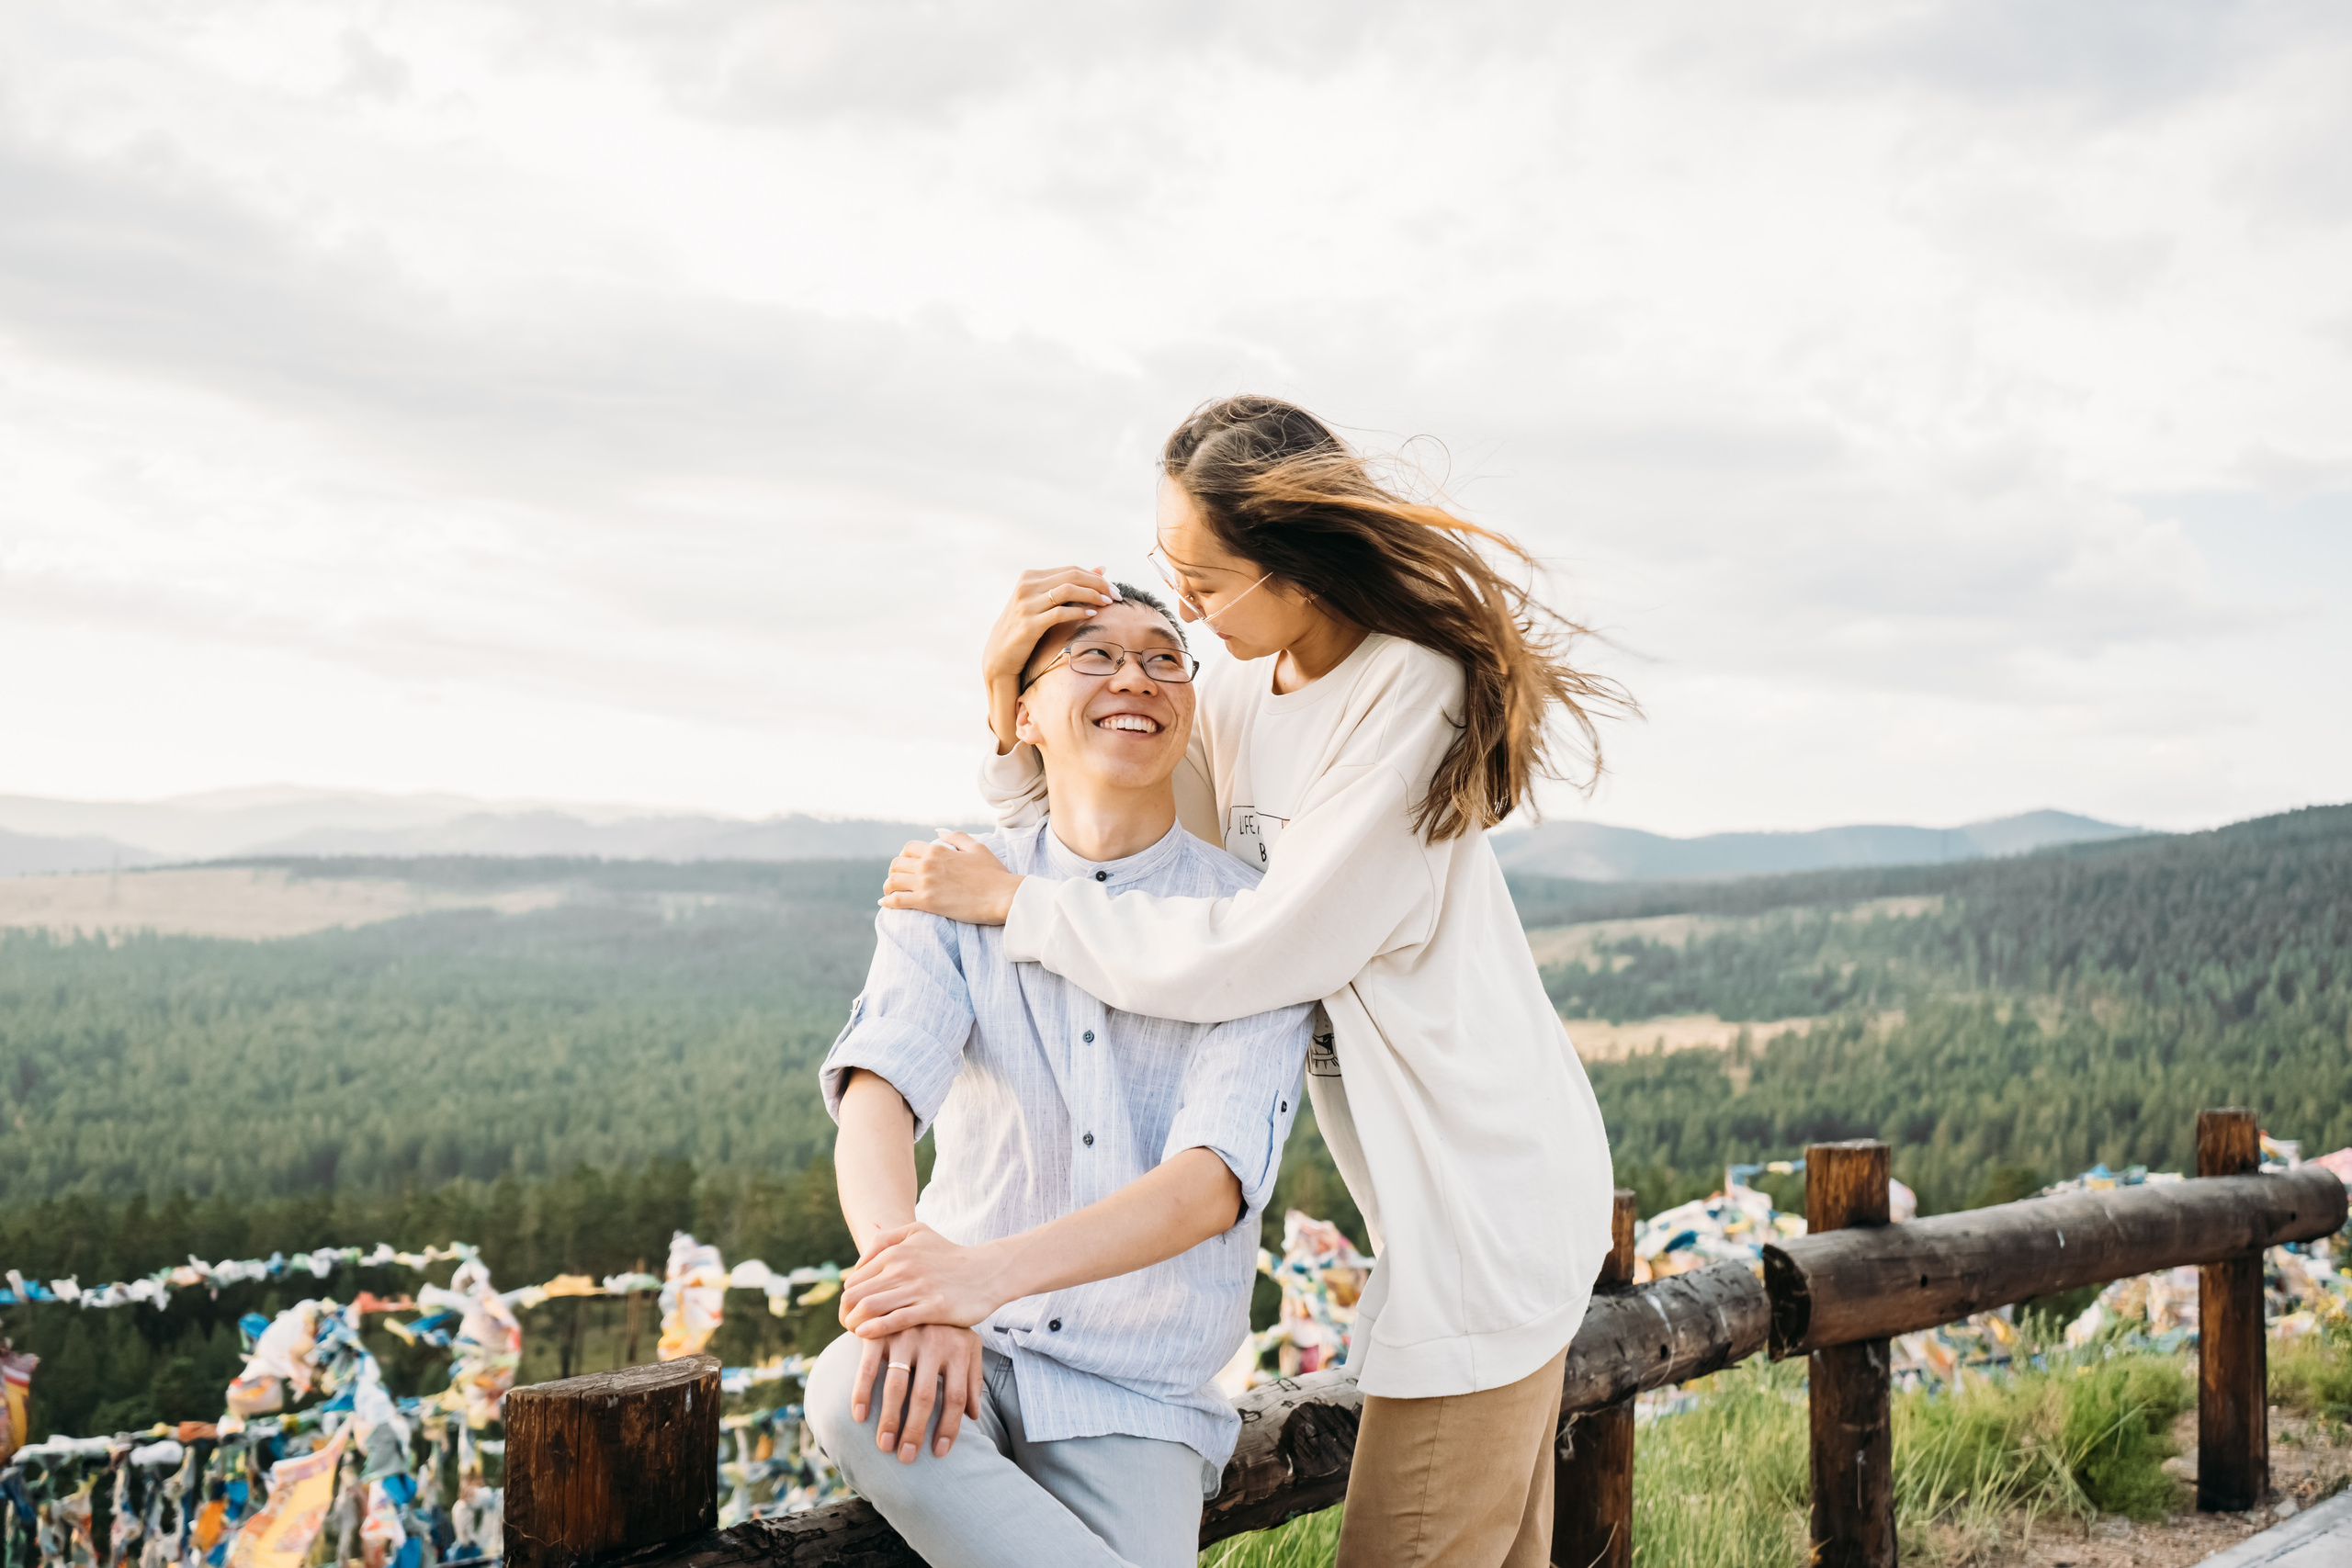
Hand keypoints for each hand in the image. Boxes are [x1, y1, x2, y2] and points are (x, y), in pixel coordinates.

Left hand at [842, 1221, 1019, 1339]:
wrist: (987, 1271)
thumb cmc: (949, 1255)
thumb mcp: (918, 1232)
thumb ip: (885, 1239)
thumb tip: (857, 1263)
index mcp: (896, 1252)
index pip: (853, 1279)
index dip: (846, 1299)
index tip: (849, 1312)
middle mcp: (903, 1268)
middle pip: (855, 1295)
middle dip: (844, 1314)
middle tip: (847, 1326)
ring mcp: (918, 1288)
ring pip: (870, 1307)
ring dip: (854, 1323)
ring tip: (854, 1333)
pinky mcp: (933, 1307)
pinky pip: (895, 1320)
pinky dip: (874, 1329)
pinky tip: (865, 1335)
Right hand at [848, 1322, 984, 1464]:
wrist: (918, 1283)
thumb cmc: (947, 1325)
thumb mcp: (968, 1345)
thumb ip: (972, 1378)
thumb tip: (975, 1416)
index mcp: (958, 1348)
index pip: (955, 1396)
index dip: (949, 1428)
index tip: (939, 1453)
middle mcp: (933, 1341)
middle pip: (925, 1396)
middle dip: (915, 1431)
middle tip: (906, 1458)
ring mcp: (905, 1335)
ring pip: (897, 1386)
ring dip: (889, 1420)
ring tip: (884, 1446)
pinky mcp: (880, 1331)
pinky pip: (868, 1368)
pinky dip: (862, 1393)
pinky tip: (859, 1417)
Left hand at [880, 832, 1021, 924]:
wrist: (1003, 896)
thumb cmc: (994, 873)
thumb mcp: (977, 848)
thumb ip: (956, 836)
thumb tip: (937, 831)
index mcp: (938, 850)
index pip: (908, 848)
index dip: (904, 857)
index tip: (907, 866)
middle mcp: (928, 864)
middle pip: (896, 864)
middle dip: (894, 872)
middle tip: (898, 881)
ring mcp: (926, 883)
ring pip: (892, 882)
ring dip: (888, 886)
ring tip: (890, 892)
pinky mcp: (927, 902)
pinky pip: (897, 901)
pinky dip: (888, 901)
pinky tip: (885, 904)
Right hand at [983, 566, 1119, 749]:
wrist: (1000, 656)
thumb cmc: (1027, 628)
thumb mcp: (1046, 603)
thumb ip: (1070, 586)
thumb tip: (1103, 567)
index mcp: (1030, 577)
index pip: (1071, 570)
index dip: (1095, 578)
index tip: (1113, 589)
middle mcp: (1026, 586)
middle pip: (1072, 577)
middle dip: (1098, 585)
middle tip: (1116, 596)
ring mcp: (1026, 604)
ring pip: (1067, 590)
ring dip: (1092, 595)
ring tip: (1107, 604)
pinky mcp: (1028, 623)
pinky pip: (1059, 613)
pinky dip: (1078, 611)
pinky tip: (1092, 615)